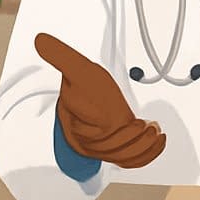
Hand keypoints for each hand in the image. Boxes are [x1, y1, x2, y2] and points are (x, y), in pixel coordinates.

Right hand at [35, 32, 165, 168]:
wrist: (87, 96)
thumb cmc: (84, 85)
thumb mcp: (77, 68)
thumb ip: (61, 56)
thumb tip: (40, 39)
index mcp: (79, 125)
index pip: (96, 137)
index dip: (116, 133)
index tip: (135, 122)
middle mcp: (89, 141)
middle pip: (112, 150)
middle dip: (134, 141)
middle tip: (149, 128)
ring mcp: (103, 147)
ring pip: (123, 157)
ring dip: (143, 148)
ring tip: (154, 132)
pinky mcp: (117, 150)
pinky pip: (131, 160)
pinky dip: (147, 155)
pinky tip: (159, 141)